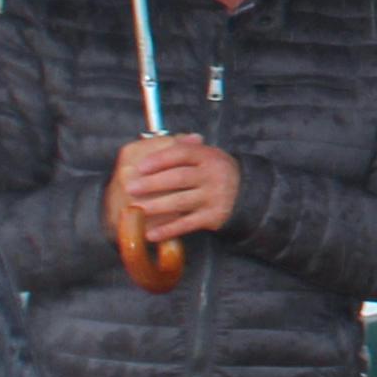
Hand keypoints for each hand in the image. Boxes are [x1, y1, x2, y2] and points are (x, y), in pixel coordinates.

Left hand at [110, 135, 240, 240]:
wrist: (246, 192)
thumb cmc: (212, 171)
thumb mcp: (203, 155)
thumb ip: (179, 147)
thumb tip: (149, 142)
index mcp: (208, 156)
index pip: (182, 154)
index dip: (160, 160)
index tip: (140, 167)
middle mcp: (214, 175)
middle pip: (178, 178)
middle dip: (152, 183)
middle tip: (130, 188)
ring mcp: (215, 196)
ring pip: (181, 201)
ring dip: (156, 206)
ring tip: (136, 209)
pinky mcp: (214, 216)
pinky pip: (187, 224)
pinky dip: (168, 230)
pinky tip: (152, 234)